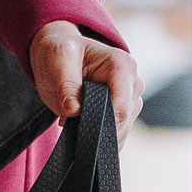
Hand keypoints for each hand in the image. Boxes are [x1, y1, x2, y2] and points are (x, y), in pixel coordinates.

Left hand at [28, 19, 141, 143]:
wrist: (59, 56)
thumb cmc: (60, 54)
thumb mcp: (57, 60)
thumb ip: (66, 85)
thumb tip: (74, 110)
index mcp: (123, 66)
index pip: (120, 108)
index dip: (98, 122)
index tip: (75, 121)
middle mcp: (133, 82)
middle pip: (122, 122)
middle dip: (95, 128)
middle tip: (68, 118)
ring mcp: (131, 99)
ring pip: (120, 131)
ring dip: (94, 133)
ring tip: (73, 118)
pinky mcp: (124, 112)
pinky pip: (116, 135)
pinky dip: (97, 137)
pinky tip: (81, 128)